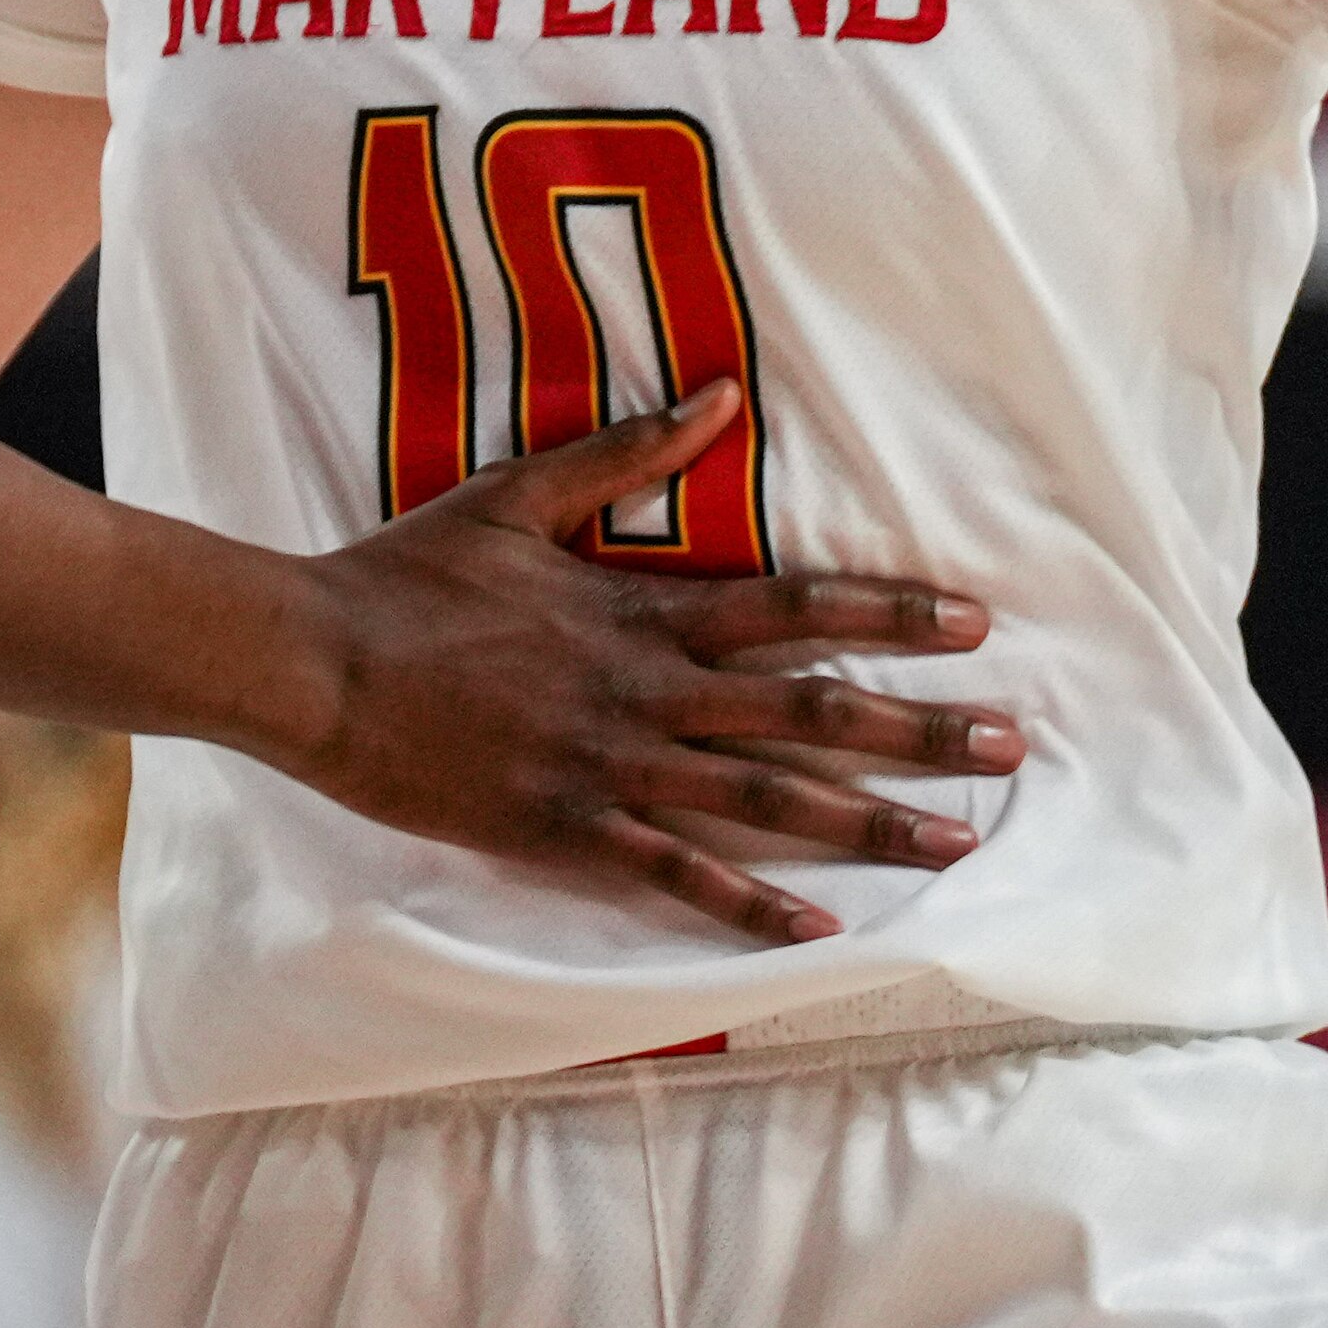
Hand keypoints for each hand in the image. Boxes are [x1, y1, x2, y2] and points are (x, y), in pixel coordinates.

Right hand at [278, 383, 1026, 942]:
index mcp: (641, 609)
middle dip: (918, 728)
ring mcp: (609, 766)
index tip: (973, 625)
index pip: (793, 608)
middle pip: (809, 710)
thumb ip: (625, 453)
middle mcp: (646, 689)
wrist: (316, 663)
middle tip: (1010, 745)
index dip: (889, 616)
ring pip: (764, 798)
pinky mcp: (565, 830)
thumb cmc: (410, 575)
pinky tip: (823, 931)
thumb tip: (720, 395)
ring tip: (955, 840)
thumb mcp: (518, 494)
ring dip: (869, 821)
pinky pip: (676, 875)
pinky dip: (752, 905)